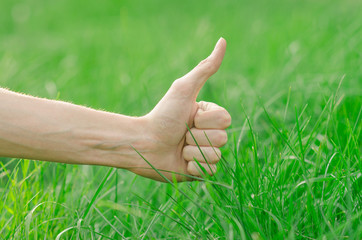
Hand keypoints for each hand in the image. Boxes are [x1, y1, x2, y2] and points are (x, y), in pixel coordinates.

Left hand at [131, 38, 230, 180]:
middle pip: (222, 138)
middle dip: (197, 136)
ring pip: (216, 156)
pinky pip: (210, 172)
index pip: (225, 119)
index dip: (205, 120)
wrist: (142, 143)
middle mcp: (209, 134)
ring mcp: (205, 153)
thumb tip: (223, 40)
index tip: (188, 117)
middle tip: (180, 134)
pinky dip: (193, 167)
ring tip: (178, 147)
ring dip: (193, 151)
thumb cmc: (162, 115)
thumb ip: (205, 68)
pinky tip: (180, 161)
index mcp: (209, 116)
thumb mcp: (184, 89)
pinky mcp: (199, 172)